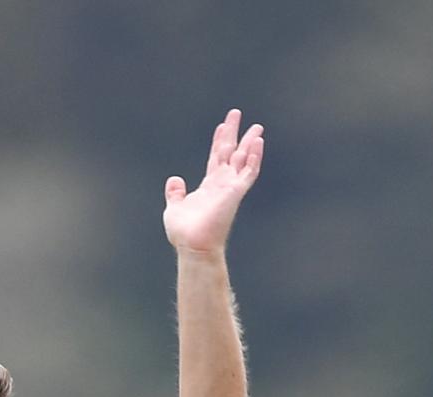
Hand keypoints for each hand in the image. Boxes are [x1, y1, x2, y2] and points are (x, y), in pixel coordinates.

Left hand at [162, 109, 264, 253]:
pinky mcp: (236, 192)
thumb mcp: (174, 208)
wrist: (193, 246)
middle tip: (236, 113)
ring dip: (250, 143)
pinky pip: (249, 172)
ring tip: (257, 127)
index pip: (216, 158)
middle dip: (234, 133)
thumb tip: (174, 179)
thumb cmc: (185, 233)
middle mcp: (222, 184)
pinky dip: (255, 157)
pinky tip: (258, 142)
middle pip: (230, 152)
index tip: (222, 126)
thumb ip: (175, 193)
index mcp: (209, 186)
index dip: (218, 141)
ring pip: (243, 159)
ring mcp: (230, 187)